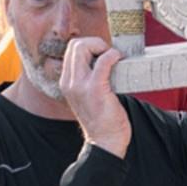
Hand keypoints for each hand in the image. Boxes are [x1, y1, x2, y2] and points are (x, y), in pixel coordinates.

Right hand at [60, 37, 130, 156]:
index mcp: (66, 83)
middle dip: (95, 43)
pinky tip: (120, 60)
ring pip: (84, 46)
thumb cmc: (102, 121)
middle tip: (109, 55)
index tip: (103, 56)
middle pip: (75, 44)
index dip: (89, 47)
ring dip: (103, 46)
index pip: (71, 50)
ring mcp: (80, 85)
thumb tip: (103, 61)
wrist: (105, 142)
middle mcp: (69, 82)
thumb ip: (89, 80)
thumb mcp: (88, 97)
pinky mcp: (95, 88)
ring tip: (114, 58)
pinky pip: (103, 60)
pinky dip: (113, 55)